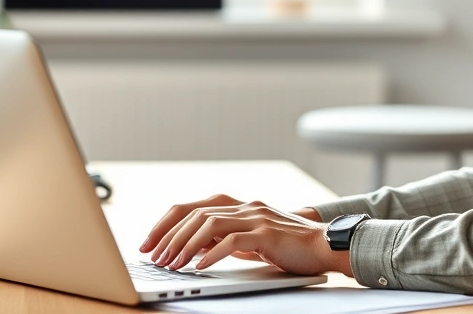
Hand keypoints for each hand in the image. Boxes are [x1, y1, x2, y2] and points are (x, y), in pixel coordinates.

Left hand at [139, 194, 350, 275]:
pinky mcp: (267, 233)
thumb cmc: (287, 246)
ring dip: (186, 246)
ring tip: (173, 265)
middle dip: (169, 237)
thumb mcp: (249, 239)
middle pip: (195, 214)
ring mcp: (256, 217)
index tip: (148, 243)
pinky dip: (212, 254)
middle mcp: (244, 206)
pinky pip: (233, 241)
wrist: (324, 245)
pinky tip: (200, 267)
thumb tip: (191, 247)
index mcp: (237, 205)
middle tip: (155, 258)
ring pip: (210, 224)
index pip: (191, 207)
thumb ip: (224, 237)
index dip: (165, 224)